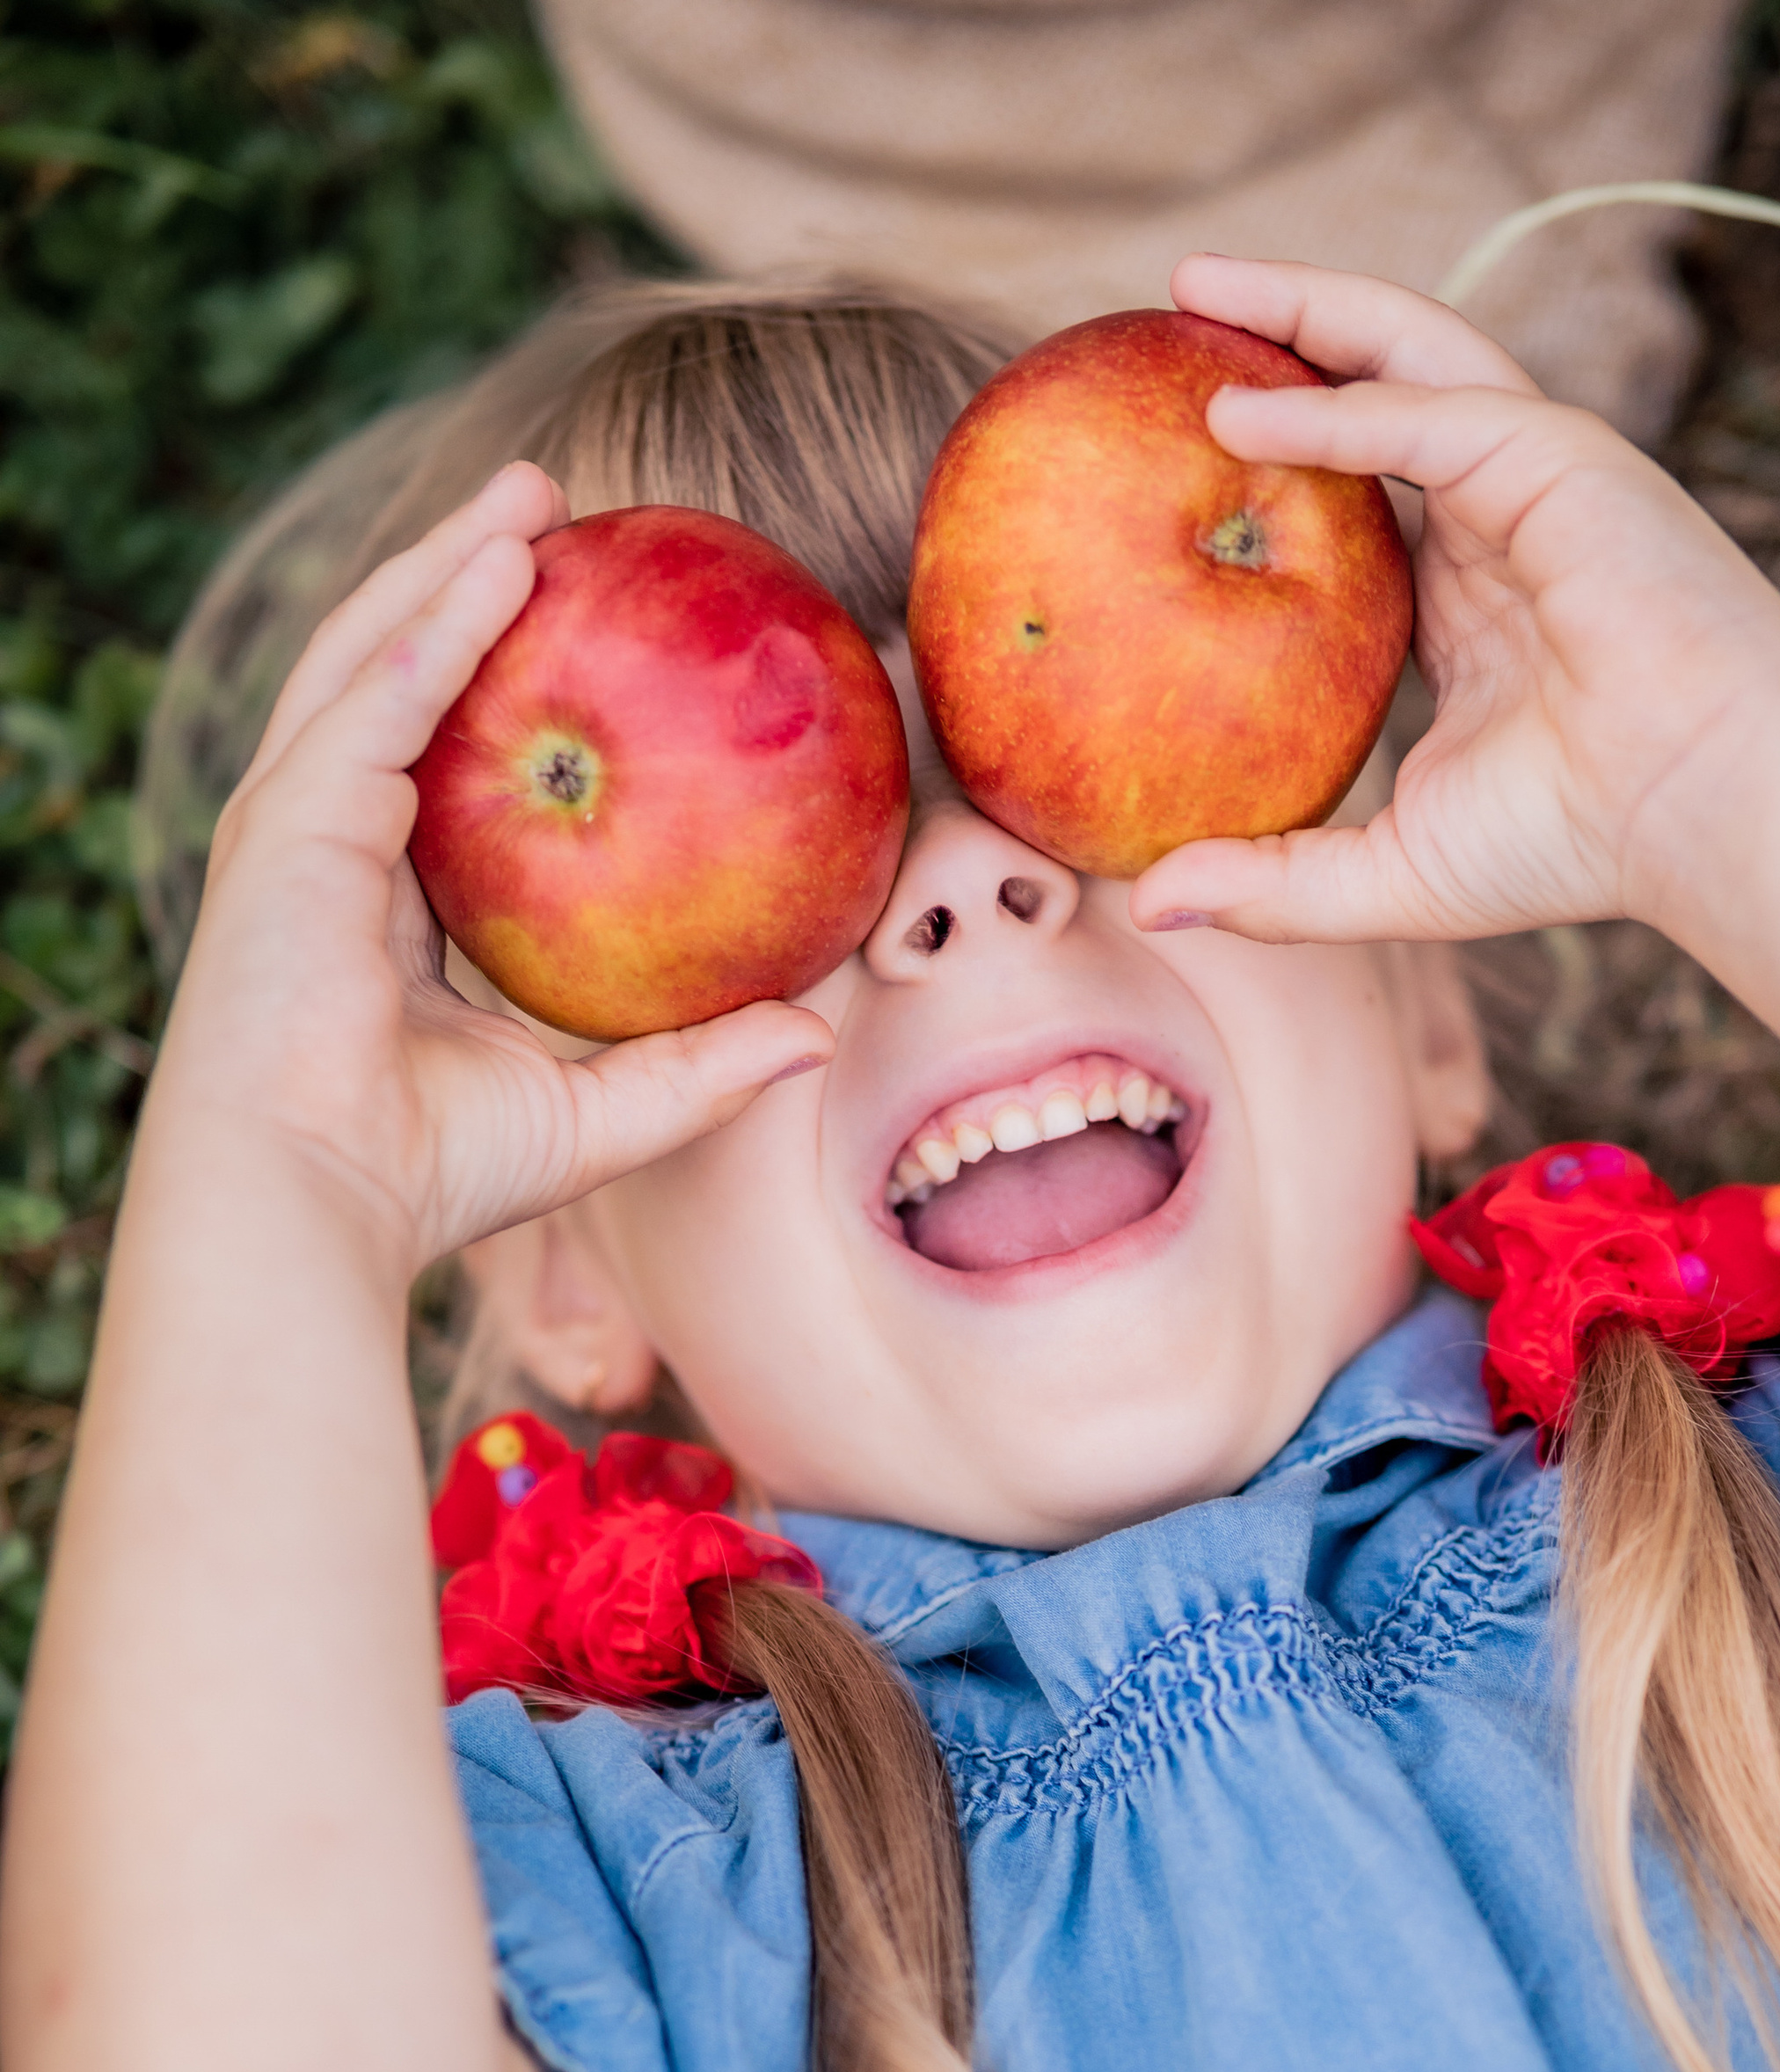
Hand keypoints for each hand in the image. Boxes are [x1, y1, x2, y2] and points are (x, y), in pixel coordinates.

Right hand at [146, 460, 833, 1278]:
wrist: (315, 1200)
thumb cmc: (435, 1173)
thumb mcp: (600, 1111)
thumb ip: (699, 1069)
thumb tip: (817, 1039)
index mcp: (380, 900)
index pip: (441, 759)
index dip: (499, 682)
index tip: (589, 624)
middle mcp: (330, 845)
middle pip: (399, 677)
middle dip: (469, 581)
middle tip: (562, 512)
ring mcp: (298, 824)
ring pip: (377, 654)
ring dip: (453, 561)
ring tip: (534, 492)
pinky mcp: (292, 818)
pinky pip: (381, 693)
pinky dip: (440, 619)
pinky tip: (503, 558)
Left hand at [1130, 259, 1779, 949]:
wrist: (1710, 813)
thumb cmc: (1578, 842)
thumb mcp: (1393, 873)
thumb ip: (1277, 882)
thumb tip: (1149, 905)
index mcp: (1464, 592)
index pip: (1353, 494)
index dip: (1270, 457)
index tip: (1163, 447)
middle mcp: (1494, 517)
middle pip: (1371, 388)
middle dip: (1277, 331)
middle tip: (1164, 310)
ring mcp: (1531, 477)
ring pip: (1404, 356)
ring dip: (1300, 310)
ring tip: (1192, 287)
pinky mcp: (1560, 463)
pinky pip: (1426, 416)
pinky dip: (1334, 409)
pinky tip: (1240, 412)